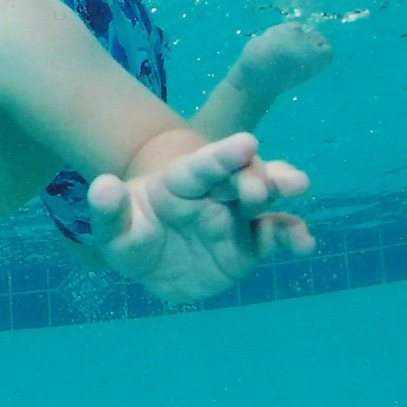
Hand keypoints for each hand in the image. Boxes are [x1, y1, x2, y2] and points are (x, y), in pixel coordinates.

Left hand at [88, 133, 312, 303]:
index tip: (246, 142)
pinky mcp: (250, 244)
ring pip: (264, 199)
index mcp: (180, 181)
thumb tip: (101, 187)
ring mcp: (235, 217)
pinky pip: (274, 237)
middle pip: (239, 176)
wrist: (151, 265)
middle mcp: (213, 193)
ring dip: (280, 188)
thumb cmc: (132, 234)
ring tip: (296, 185)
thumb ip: (108, 210)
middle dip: (255, 174)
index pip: (201, 165)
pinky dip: (292, 236)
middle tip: (261, 186)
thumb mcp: (112, 229)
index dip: (222, 155)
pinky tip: (305, 242)